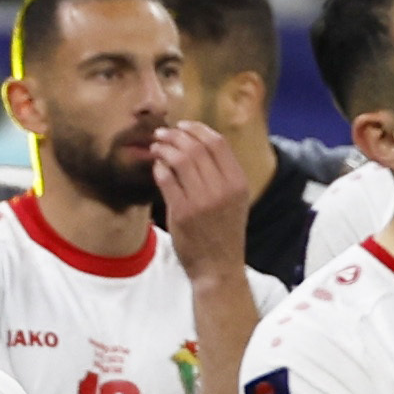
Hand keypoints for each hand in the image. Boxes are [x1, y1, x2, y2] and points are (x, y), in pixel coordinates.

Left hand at [151, 121, 249, 277]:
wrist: (217, 267)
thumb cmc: (223, 232)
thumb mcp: (235, 200)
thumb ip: (222, 174)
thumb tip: (199, 144)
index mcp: (238, 182)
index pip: (218, 143)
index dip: (197, 129)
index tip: (183, 126)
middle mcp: (223, 188)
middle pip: (197, 147)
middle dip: (176, 135)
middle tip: (162, 132)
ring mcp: (202, 200)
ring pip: (180, 160)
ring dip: (165, 148)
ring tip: (156, 146)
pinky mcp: (182, 213)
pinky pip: (167, 180)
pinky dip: (159, 168)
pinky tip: (156, 166)